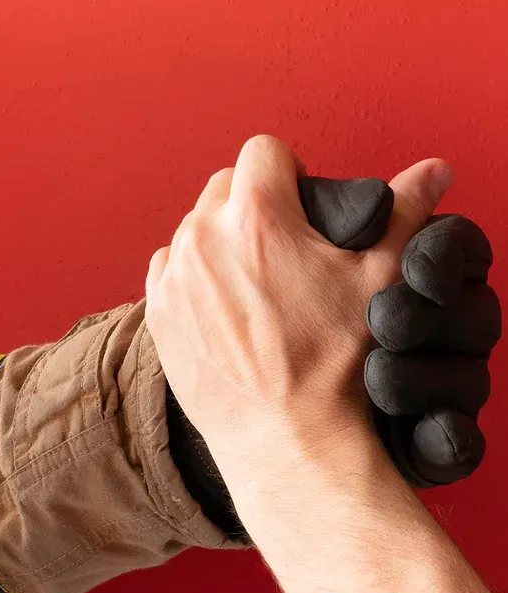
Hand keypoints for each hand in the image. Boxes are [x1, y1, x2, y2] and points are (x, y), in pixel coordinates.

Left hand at [146, 135, 451, 483]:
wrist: (288, 441)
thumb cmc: (335, 367)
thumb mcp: (381, 280)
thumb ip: (406, 213)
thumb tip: (433, 170)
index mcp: (257, 218)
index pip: (265, 151)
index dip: (291, 171)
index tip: (302, 204)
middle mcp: (203, 240)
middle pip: (225, 186)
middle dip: (254, 203)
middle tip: (283, 246)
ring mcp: (173, 280)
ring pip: (193, 227)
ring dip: (219, 239)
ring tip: (254, 279)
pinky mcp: (158, 316)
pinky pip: (167, 270)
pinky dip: (191, 276)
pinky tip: (223, 306)